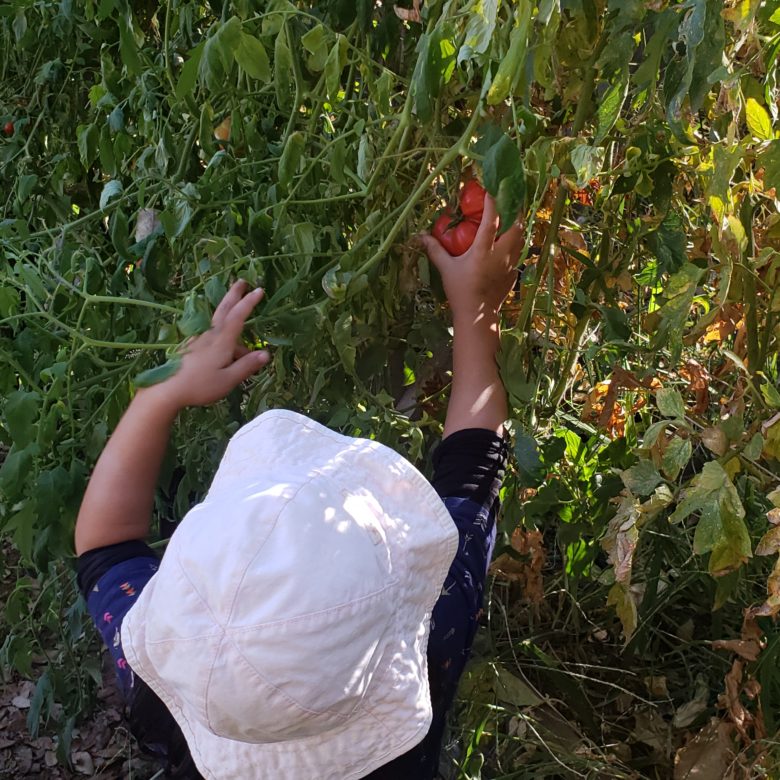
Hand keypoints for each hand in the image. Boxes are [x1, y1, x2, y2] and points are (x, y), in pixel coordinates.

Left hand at [141, 280, 270, 411]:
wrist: (167, 389)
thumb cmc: (200, 385)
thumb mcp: (228, 380)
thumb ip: (247, 366)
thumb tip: (266, 354)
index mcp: (221, 341)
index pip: (238, 316)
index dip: (249, 302)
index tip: (259, 290)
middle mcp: (210, 335)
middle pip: (224, 309)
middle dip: (234, 294)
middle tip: (241, 280)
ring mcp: (198, 339)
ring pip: (218, 325)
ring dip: (229, 317)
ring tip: (242, 346)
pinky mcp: (190, 346)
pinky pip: (211, 336)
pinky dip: (221, 336)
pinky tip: (225, 353)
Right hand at [420, 196, 524, 319]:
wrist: (477, 317)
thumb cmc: (461, 292)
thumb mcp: (446, 270)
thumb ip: (435, 250)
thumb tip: (420, 236)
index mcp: (483, 251)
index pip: (492, 221)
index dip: (492, 202)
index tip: (491, 188)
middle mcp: (501, 254)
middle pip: (516, 226)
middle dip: (514, 211)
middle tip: (507, 202)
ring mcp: (511, 264)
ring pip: (521, 238)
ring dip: (517, 226)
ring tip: (510, 218)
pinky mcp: (515, 272)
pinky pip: (519, 251)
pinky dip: (515, 242)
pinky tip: (508, 242)